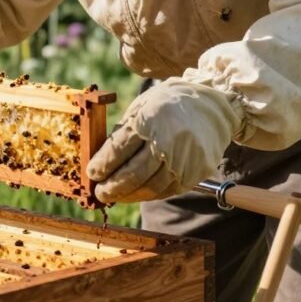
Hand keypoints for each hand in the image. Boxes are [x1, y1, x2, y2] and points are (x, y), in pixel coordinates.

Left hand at [86, 79, 243, 203]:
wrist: (209, 106)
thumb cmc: (166, 105)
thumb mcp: (141, 107)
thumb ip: (122, 133)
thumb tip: (100, 161)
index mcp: (150, 119)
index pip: (119, 149)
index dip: (102, 166)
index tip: (92, 174)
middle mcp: (169, 140)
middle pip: (134, 174)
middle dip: (112, 187)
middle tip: (100, 193)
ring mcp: (186, 158)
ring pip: (151, 187)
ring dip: (129, 196)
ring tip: (116, 195)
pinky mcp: (197, 171)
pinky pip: (168, 190)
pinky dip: (148, 194)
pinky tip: (137, 192)